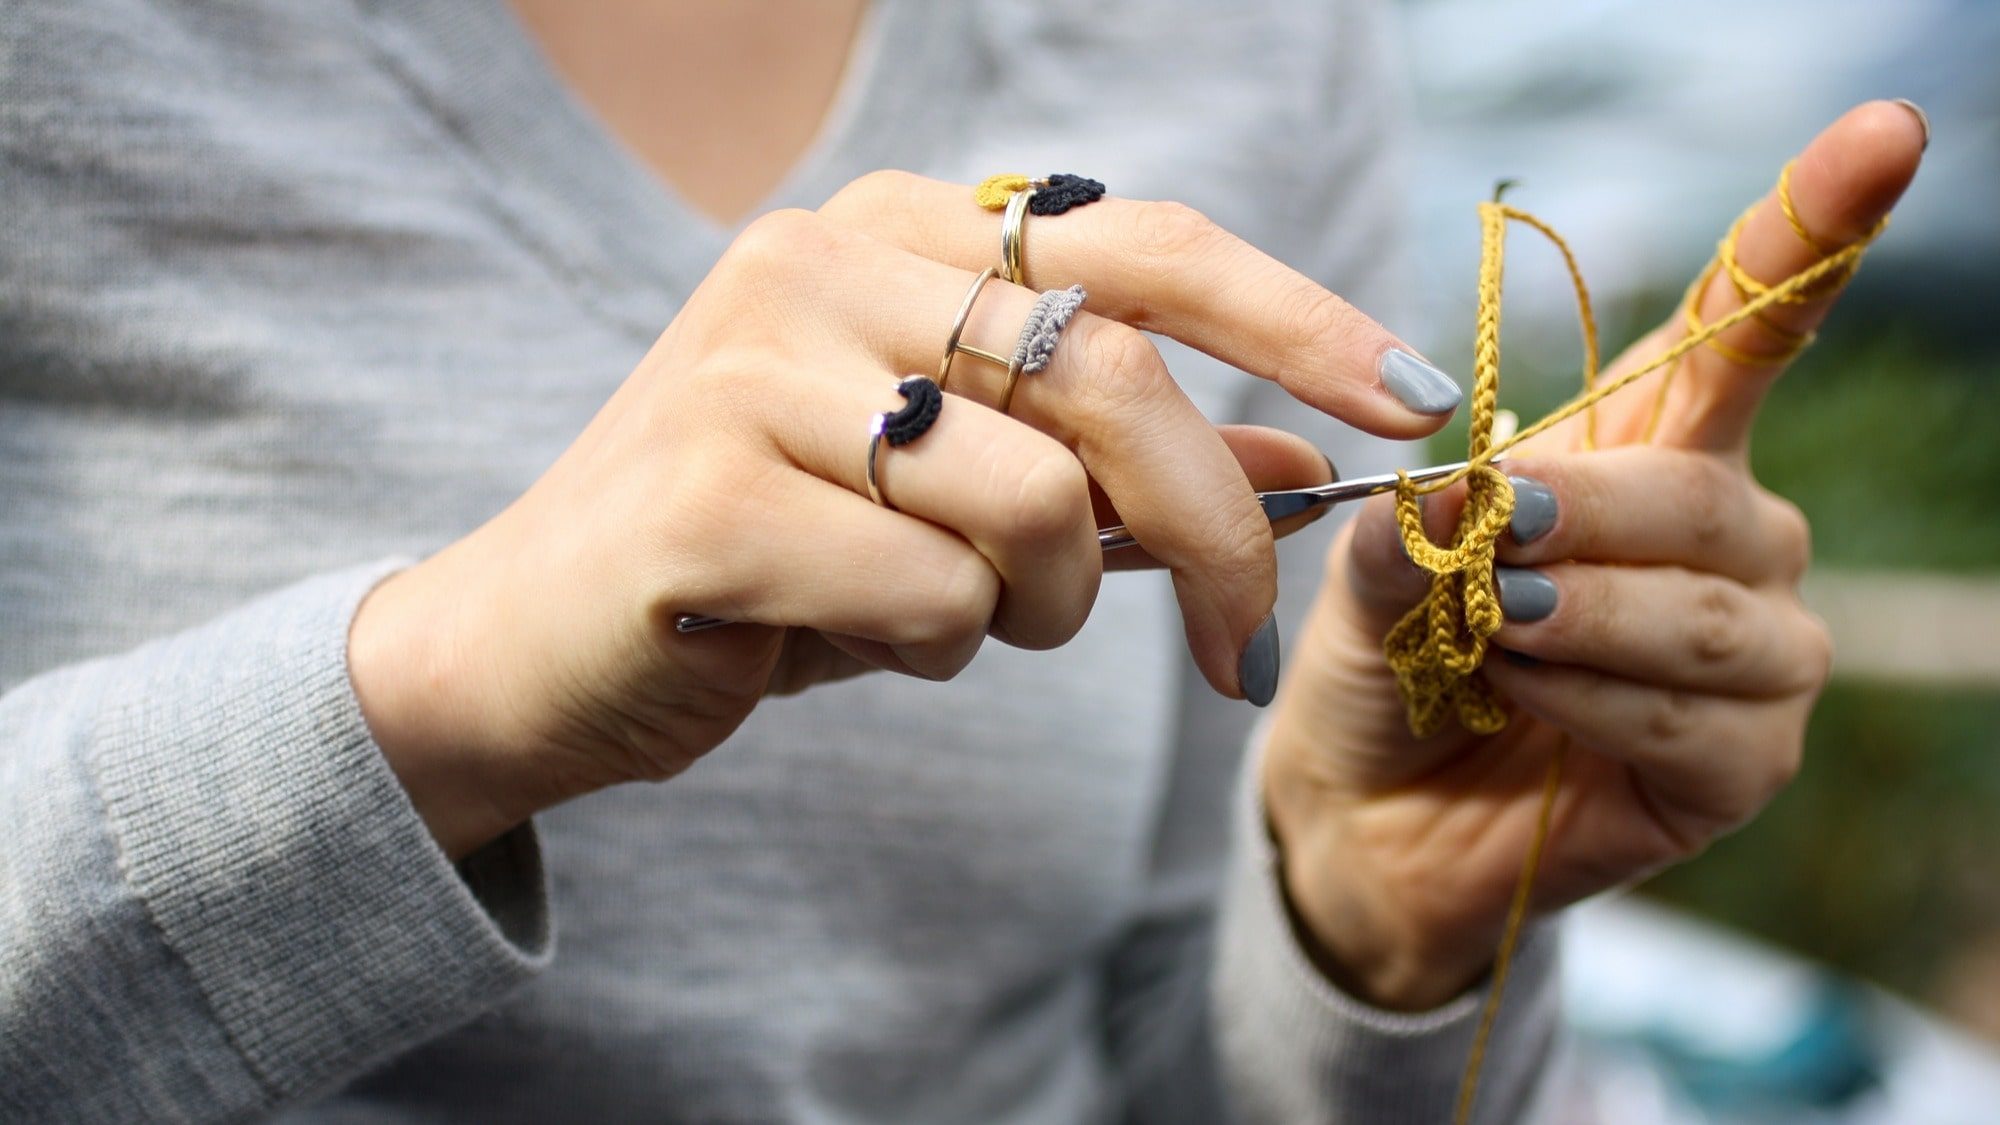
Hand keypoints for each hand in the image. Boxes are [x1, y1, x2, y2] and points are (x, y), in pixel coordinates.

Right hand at [348, 175, 1460, 857]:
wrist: (528, 649)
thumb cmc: (769, 565)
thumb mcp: (958, 505)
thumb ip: (1117, 473)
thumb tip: (1302, 465)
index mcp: (889, 236)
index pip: (1137, 247)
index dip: (1294, 316)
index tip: (1414, 399)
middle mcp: (820, 266)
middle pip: (1110, 379)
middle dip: (1211, 530)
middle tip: (1231, 647)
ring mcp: (748, 369)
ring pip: (1030, 503)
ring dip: (1042, 606)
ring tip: (966, 622)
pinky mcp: (703, 495)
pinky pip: (929, 595)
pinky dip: (937, 648)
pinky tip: (852, 641)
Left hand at [1263, 101, 1927, 1008]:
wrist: (1364, 813)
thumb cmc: (1385, 664)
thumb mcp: (1369, 576)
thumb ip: (1414, 529)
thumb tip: (1457, 496)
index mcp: (1648, 457)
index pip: (1746, 334)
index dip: (1810, 235)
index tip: (1883, 135)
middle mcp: (1725, 546)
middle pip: (1713, 495)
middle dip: (1597, 511)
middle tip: (1497, 528)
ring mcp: (1748, 660)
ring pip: (1716, 616)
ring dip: (1587, 617)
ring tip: (1488, 626)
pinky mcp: (1739, 767)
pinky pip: (1696, 723)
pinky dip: (1593, 704)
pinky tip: (1521, 698)